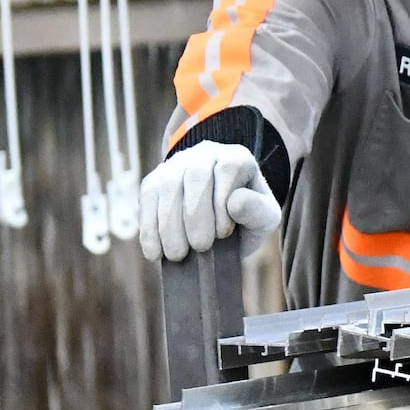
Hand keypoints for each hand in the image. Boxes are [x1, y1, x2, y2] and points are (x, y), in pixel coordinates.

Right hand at [141, 139, 282, 262]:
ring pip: (168, 186)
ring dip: (170, 224)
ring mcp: (175, 166)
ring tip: (178, 254)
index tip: (224, 232)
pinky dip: (150, 228)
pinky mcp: (153, 182)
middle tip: (200, 247)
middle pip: (195, 176)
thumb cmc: (245, 218)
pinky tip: (155, 252)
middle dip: (195, 216)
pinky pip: (147, 200)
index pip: (228, 168)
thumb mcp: (263, 218)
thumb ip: (258, 211)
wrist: (219, 221)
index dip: (223, 201)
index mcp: (236, 158)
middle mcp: (204, 155)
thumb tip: (236, 203)